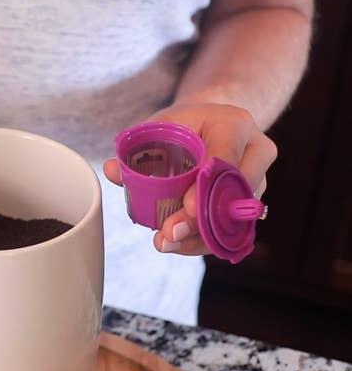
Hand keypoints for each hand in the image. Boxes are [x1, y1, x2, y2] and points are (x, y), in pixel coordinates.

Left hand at [103, 103, 277, 255]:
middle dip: (202, 218)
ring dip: (201, 236)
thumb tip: (112, 170)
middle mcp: (255, 152)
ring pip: (235, 216)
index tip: (186, 206)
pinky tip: (179, 246)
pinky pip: (232, 228)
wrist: (209, 127)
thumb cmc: (185, 125)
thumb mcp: (161, 126)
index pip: (225, 158)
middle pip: (234, 193)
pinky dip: (204, 240)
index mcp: (235, 124)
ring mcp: (257, 180)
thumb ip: (137, 147)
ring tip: (167, 242)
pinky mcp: (250, 203)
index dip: (207, 186)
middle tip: (170, 232)